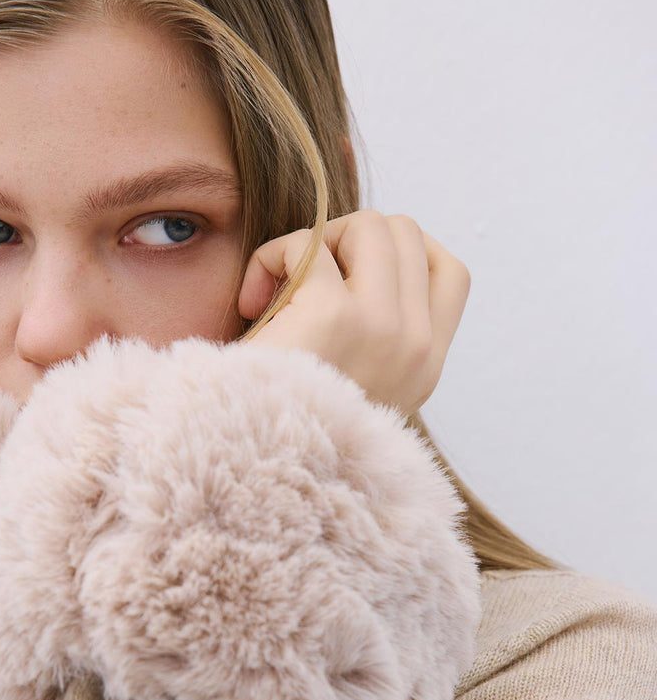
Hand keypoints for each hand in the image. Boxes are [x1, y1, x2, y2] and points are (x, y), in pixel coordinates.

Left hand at [238, 211, 470, 416]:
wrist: (250, 475)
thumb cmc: (282, 429)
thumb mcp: (351, 389)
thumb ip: (375, 336)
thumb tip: (355, 256)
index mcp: (425, 369)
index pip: (450, 274)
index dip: (401, 252)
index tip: (349, 275)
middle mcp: (416, 349)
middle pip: (406, 234)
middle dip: (348, 239)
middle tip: (305, 283)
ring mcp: (383, 330)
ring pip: (370, 224)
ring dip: (317, 241)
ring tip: (280, 288)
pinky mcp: (335, 317)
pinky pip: (309, 245)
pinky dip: (273, 257)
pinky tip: (251, 301)